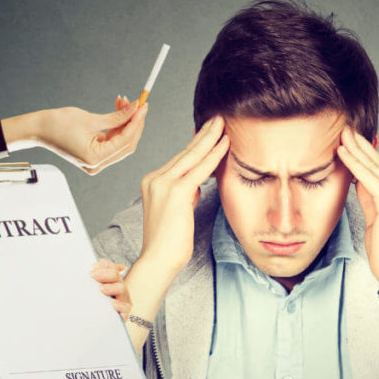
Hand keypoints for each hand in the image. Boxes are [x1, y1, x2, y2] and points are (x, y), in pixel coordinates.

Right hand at [1, 95, 148, 174]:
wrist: (37, 129)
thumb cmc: (57, 124)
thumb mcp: (91, 119)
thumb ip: (116, 117)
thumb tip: (135, 108)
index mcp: (95, 159)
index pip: (125, 141)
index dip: (136, 122)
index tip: (143, 106)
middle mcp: (97, 165)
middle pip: (126, 144)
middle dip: (133, 123)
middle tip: (138, 104)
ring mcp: (96, 163)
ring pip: (120, 142)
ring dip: (125, 123)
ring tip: (124, 102)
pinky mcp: (94, 156)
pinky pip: (111, 142)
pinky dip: (116, 127)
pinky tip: (119, 111)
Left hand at [90, 259, 131, 319]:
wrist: (93, 326)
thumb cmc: (92, 307)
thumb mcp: (89, 291)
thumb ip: (92, 279)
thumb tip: (96, 265)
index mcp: (111, 281)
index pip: (111, 268)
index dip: (105, 266)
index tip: (93, 268)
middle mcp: (118, 289)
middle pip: (116, 276)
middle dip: (106, 274)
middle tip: (93, 275)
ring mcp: (122, 300)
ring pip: (122, 289)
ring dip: (112, 287)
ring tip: (101, 289)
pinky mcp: (123, 313)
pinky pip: (125, 308)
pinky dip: (120, 305)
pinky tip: (113, 304)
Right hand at [137, 116, 229, 276]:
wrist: (158, 261)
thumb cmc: (169, 244)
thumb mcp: (177, 212)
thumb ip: (184, 194)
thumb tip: (195, 184)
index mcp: (153, 182)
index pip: (180, 159)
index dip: (197, 144)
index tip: (209, 130)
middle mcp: (155, 179)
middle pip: (185, 152)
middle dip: (204, 134)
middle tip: (218, 118)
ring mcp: (163, 184)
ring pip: (192, 156)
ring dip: (211, 138)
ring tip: (224, 123)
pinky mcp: (175, 192)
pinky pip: (200, 169)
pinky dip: (214, 155)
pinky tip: (226, 144)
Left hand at [337, 127, 378, 283]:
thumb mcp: (376, 217)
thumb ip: (369, 196)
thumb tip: (357, 179)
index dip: (367, 154)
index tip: (353, 141)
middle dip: (361, 146)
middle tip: (346, 130)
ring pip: (374, 168)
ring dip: (355, 150)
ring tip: (342, 136)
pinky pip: (369, 178)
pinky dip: (354, 164)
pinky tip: (344, 153)